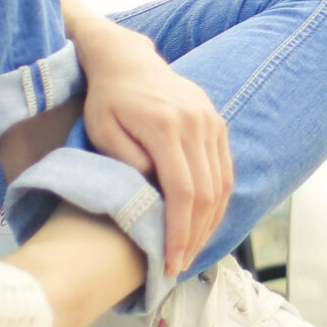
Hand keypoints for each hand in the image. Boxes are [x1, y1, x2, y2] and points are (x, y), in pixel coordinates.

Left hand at [77, 23, 232, 277]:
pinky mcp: (217, 124)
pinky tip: (203, 224)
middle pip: (208, 194)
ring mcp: (212, 122)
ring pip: (222, 185)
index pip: (183, 191)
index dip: (179, 232)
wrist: (128, 60)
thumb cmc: (107, 100)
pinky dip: (218, 203)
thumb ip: (126, 162)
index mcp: (165, 126)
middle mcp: (196, 123)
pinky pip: (225, 171)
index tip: (170, 262)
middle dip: (195, 236)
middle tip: (180, 266)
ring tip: (190, 252)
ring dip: (209, 224)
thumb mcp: (101, 130)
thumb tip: (153, 194)